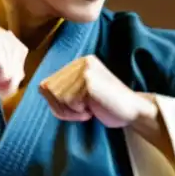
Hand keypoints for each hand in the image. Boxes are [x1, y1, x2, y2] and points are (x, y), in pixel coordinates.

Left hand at [39, 56, 155, 127]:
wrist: (134, 110)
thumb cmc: (107, 106)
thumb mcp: (80, 95)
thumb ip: (61, 91)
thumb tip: (40, 88)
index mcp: (78, 63)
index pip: (47, 84)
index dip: (56, 103)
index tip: (75, 109)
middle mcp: (81, 62)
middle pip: (49, 90)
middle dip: (62, 108)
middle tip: (82, 111)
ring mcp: (85, 70)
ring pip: (58, 96)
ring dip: (71, 111)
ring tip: (88, 110)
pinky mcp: (89, 81)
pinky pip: (69, 102)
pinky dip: (78, 112)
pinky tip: (93, 110)